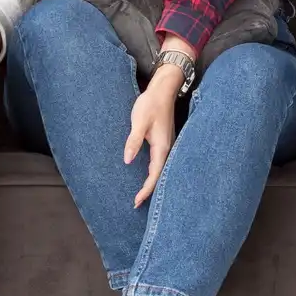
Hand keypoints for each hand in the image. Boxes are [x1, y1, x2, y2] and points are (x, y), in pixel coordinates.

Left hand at [125, 73, 179, 206]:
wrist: (162, 90)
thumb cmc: (151, 104)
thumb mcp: (139, 122)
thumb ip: (133, 141)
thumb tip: (127, 160)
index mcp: (162, 147)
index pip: (154, 175)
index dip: (145, 190)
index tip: (136, 202)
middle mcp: (168, 149)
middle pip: (160, 176)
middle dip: (150, 191)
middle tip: (136, 205)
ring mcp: (167, 146)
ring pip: (161, 170)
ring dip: (152, 183)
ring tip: (141, 195)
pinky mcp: (164, 142)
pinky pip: (160, 163)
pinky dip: (153, 173)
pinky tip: (147, 176)